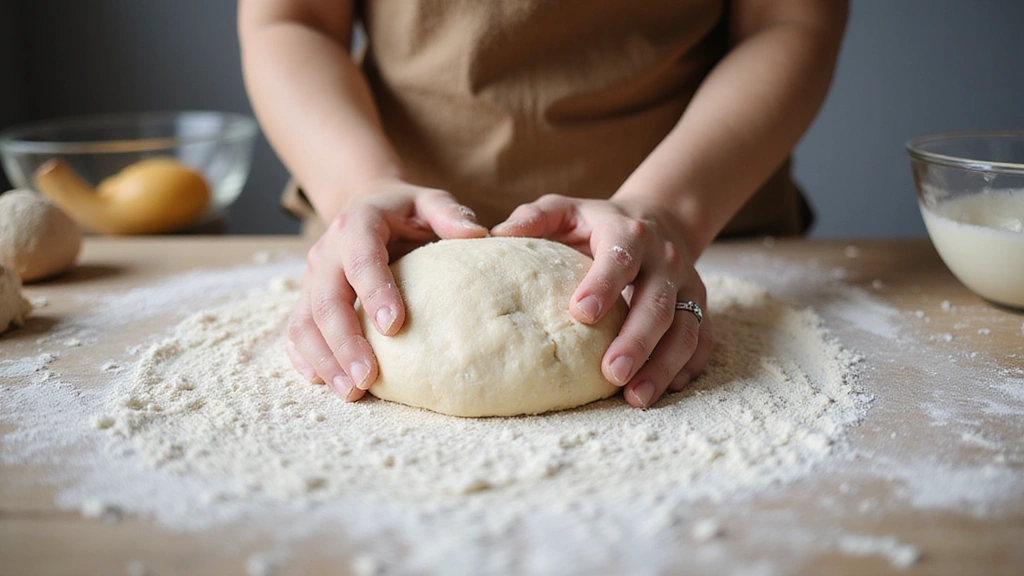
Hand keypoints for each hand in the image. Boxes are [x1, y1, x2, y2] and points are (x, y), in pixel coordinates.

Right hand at [287, 178, 487, 400]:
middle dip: (345, 343)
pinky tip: (323, 383)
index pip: (361, 259)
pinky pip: (296, 331)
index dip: (375, 292)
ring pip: (305, 322)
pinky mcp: (306, 298)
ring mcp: (312, 278)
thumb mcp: (429, 201)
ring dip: (325, 360)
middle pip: (327, 301)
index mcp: (357, 225)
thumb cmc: (405, 211)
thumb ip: (450, 214)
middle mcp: (327, 252)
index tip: (395, 327)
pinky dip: (305, 358)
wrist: (365, 205)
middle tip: (368, 379)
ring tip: (351, 392)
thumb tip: (477, 235)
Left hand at [491, 194, 712, 408]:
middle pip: (657, 303)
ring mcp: (687, 286)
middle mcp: (665, 260)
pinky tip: (666, 390)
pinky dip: (688, 367)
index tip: (581, 314)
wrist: (659, 219)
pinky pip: (701, 340)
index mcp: (629, 234)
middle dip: (637, 340)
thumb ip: (533, 218)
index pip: (620, 258)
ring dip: (663, 365)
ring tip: (636, 397)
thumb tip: (492, 234)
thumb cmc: (596, 224)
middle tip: (612, 373)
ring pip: (684, 328)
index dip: (603, 284)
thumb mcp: (565, 209)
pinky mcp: (699, 307)